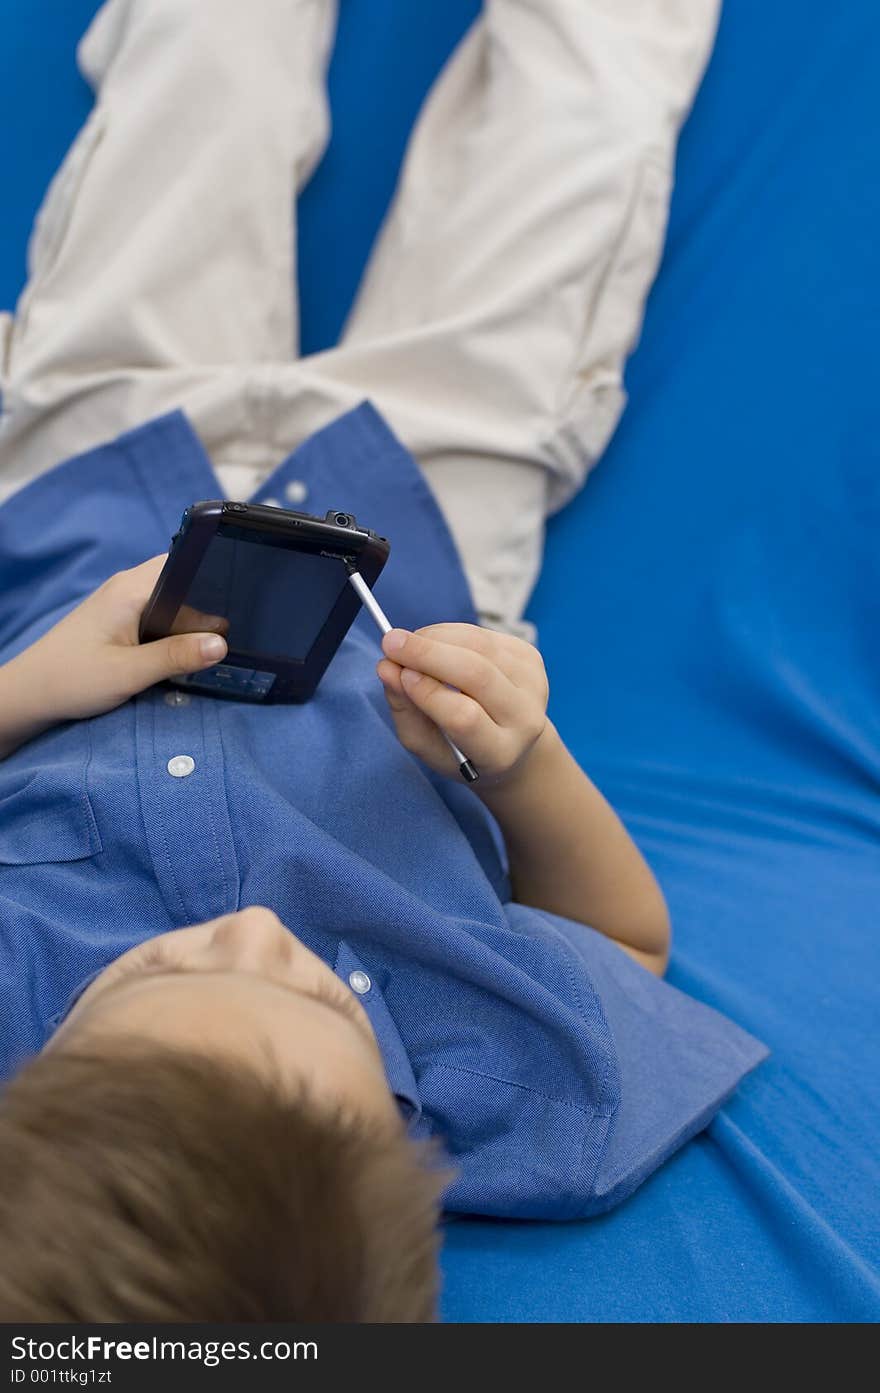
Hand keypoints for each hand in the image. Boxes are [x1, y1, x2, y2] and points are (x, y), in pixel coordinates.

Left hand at [5, 556, 227, 728]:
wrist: (31, 695)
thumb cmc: (72, 679)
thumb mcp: (129, 672)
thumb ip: (177, 657)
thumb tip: (222, 645)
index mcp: (132, 588)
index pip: (186, 567)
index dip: (216, 581)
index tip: (245, 604)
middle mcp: (128, 588)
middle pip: (184, 585)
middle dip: (210, 607)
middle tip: (241, 633)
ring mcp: (123, 604)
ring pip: (173, 604)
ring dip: (192, 624)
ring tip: (222, 645)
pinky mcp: (120, 622)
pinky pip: (159, 618)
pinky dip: (176, 633)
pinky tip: (189, 654)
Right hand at [377, 623, 549, 788]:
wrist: (513, 743)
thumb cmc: (460, 749)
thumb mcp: (426, 744)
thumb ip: (405, 710)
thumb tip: (387, 668)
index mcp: (499, 752)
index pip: (464, 717)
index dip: (428, 691)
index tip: (396, 672)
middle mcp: (525, 718)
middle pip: (476, 674)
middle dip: (427, 653)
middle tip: (390, 642)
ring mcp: (533, 684)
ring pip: (479, 646)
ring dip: (435, 637)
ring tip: (408, 645)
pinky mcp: (531, 658)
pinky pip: (483, 634)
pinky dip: (450, 632)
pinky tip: (434, 643)